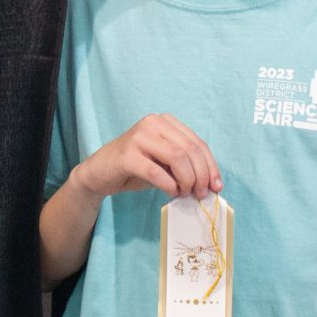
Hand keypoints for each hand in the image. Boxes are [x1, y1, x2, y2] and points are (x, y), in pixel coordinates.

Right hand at [73, 114, 222, 201]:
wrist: (99, 173)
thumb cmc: (134, 168)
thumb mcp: (164, 163)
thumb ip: (184, 165)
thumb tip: (211, 183)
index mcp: (165, 122)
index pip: (197, 143)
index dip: (211, 166)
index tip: (217, 186)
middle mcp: (153, 123)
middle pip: (190, 150)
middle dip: (201, 175)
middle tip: (200, 194)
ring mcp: (139, 137)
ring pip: (177, 158)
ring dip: (187, 180)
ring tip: (186, 194)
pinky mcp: (127, 155)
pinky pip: (156, 171)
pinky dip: (168, 185)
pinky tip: (171, 192)